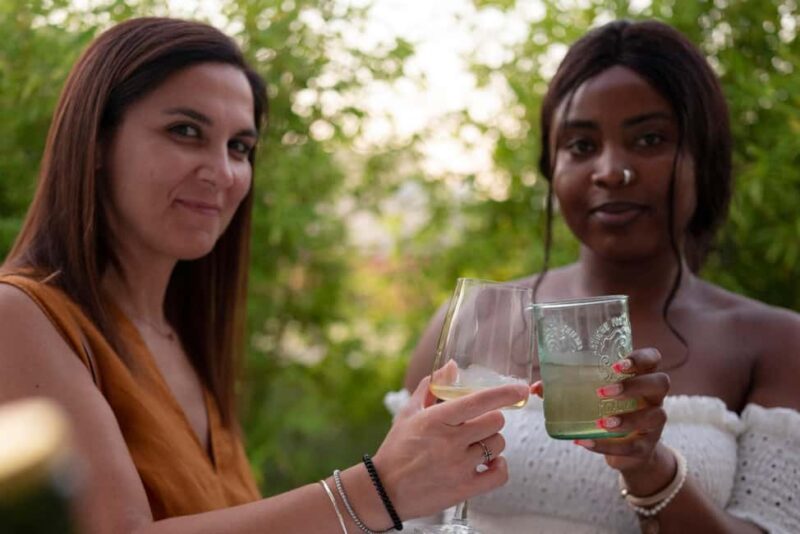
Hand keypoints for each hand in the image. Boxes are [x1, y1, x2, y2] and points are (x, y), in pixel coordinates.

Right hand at [373, 376, 528, 518]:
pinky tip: (489, 463)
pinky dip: (499, 467)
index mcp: (437, 419)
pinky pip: (499, 474)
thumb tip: (452, 366)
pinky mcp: (464, 489)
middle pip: (495, 422)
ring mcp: (459, 466)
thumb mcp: (409, 412)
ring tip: (477, 444)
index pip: (479, 401)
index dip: (504, 393)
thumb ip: (432, 387)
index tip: (520, 389)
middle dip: (492, 419)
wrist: (385, 490)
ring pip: (498, 445)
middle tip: (480, 424)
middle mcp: (450, 441)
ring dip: (492, 442)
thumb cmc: (397, 448)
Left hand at [572, 348, 671, 475]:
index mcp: (642, 377)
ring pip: (655, 416)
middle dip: (634, 385)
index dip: (641, 358)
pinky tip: (586, 442)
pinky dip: (607, 446)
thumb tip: (536, 387)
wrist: (629, 451)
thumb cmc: (610, 411)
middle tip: (604, 391)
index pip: (653, 359)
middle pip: (661, 382)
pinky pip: (633, 447)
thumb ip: (567, 388)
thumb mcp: (593, 398)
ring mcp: (654, 424)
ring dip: (627, 419)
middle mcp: (654, 398)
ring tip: (602, 422)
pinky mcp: (646, 448)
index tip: (617, 364)